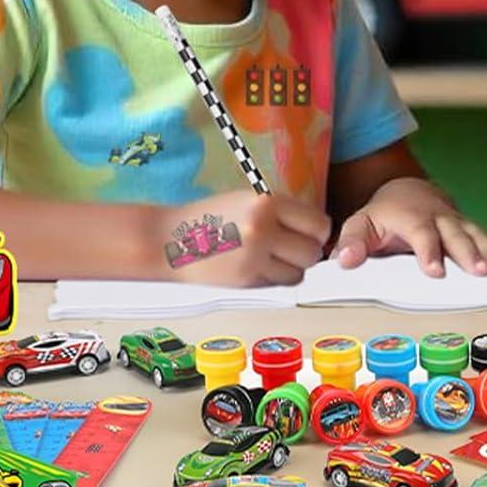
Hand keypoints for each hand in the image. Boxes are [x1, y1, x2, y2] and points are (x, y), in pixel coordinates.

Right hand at [160, 191, 330, 287]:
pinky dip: (272, 280)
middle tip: (292, 249)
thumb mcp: (248, 201)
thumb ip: (283, 213)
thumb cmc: (209, 218)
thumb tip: (317, 232)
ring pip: (297, 274)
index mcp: (267, 203)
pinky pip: (276, 285)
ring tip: (272, 259)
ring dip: (290, 270)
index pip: (319, 224)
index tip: (310, 234)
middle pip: (312, 253)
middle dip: (306, 253)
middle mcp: (263, 230)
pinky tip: (256, 268)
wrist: (167, 240)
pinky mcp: (244, 282)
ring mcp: (253, 258)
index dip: (317, 232)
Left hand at [332, 176, 486, 277]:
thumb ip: (352, 242)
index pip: (421, 234)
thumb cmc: (383, 216)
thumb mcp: (360, 224)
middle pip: (457, 235)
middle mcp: (440, 217)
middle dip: (470, 253)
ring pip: (478, 236)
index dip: (428, 251)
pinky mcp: (471, 229)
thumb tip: (344, 261)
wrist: (408, 191)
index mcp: (412, 217)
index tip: (435, 272)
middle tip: (483, 272)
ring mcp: (459, 222)